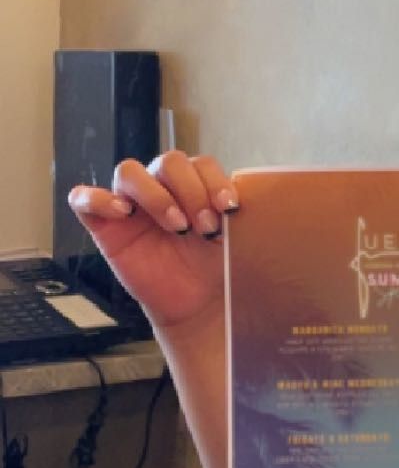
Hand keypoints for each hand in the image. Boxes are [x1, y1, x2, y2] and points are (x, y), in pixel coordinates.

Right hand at [66, 150, 239, 335]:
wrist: (199, 305)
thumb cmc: (215, 266)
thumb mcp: (235, 235)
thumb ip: (234, 209)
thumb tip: (245, 196)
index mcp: (194, 184)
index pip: (199, 163)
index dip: (214, 181)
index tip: (230, 209)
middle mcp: (161, 187)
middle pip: (168, 162)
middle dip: (191, 191)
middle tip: (206, 226)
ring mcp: (130, 204)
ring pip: (129, 171)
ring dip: (156, 195)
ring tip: (177, 226)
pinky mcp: (104, 226)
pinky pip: (84, 199)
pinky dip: (97, 198)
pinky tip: (123, 213)